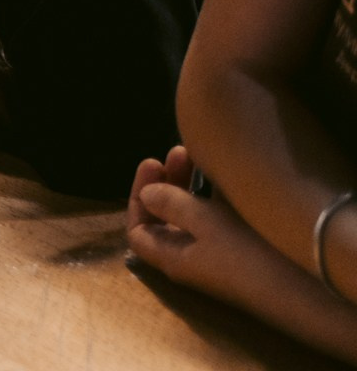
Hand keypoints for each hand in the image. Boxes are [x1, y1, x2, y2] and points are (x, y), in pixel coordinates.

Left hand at [126, 147, 351, 326]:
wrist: (305, 292)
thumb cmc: (247, 254)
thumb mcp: (205, 222)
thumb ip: (171, 204)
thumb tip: (148, 195)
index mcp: (173, 258)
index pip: (138, 230)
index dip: (138, 196)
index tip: (152, 164)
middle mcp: (192, 260)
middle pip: (166, 219)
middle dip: (168, 182)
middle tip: (178, 152)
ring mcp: (220, 257)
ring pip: (194, 217)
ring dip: (192, 186)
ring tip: (198, 156)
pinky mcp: (245, 252)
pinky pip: (220, 222)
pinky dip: (216, 198)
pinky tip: (225, 178)